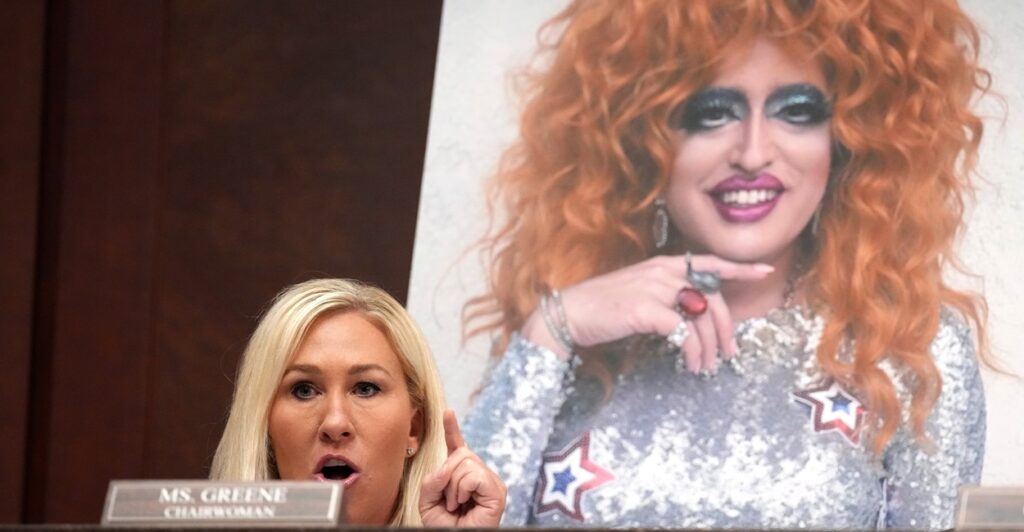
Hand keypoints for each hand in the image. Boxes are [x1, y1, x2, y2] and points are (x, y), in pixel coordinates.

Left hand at [419, 410, 506, 526]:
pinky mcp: (497, 491)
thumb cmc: (444, 526)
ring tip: (457, 505)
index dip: (452, 429)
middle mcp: (480, 475)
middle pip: (461, 454)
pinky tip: (465, 503)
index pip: (458, 448)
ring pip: (466, 463)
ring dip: (453, 487)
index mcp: (463, 476)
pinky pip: (474, 475)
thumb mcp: (427, 501)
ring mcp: (491, 482)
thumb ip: (432, 480)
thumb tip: (447, 466)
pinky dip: (463, 489)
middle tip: (449, 502)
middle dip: (446, 477)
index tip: (448, 411)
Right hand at [522, 254, 772, 372]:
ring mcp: (655, 288)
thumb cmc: (602, 307)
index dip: (738, 267)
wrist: (570, 313)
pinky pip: (684, 332)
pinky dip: (692, 351)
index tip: (762, 270)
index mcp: (663, 265)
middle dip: (726, 329)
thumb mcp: (639, 292)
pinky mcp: (646, 309)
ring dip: (708, 347)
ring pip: (702, 318)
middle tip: (727, 353)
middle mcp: (663, 272)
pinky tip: (689, 364)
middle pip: (712, 298)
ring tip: (703, 366)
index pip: (709, 262)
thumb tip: (692, 315)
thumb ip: (667, 296)